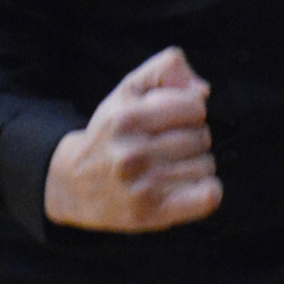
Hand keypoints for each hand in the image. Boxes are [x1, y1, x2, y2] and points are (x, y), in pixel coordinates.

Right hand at [44, 46, 221, 232]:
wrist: (76, 184)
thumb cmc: (112, 133)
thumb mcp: (128, 90)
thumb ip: (164, 70)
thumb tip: (202, 90)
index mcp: (127, 118)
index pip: (195, 106)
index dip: (190, 110)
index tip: (175, 119)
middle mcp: (132, 153)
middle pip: (202, 137)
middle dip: (192, 138)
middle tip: (169, 147)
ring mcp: (143, 186)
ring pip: (206, 166)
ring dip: (196, 166)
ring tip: (171, 167)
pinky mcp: (153, 213)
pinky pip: (206, 198)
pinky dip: (208, 192)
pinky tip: (192, 188)